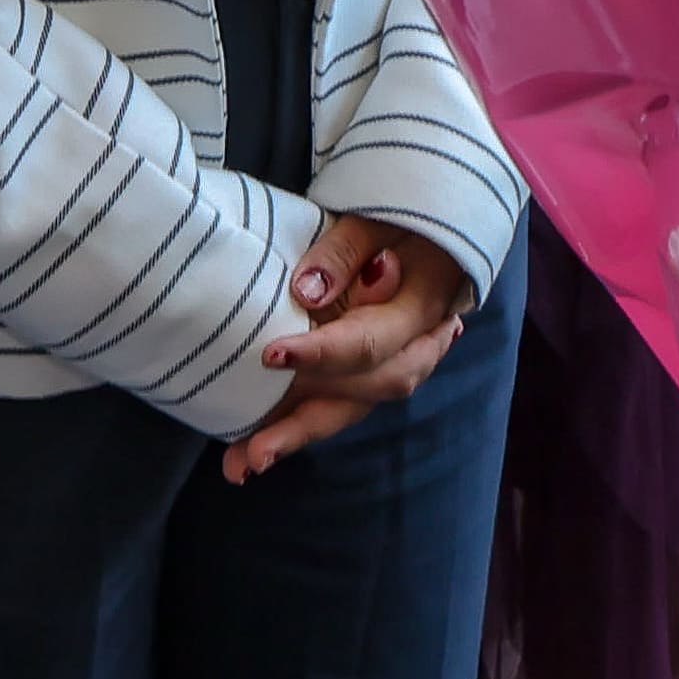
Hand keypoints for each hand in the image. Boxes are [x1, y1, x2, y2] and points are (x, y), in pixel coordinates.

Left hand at [219, 214, 470, 481]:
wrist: (436, 227)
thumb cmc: (402, 214)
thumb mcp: (378, 215)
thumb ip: (345, 251)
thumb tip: (306, 293)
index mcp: (421, 306)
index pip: (369, 342)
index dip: (321, 353)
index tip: (271, 355)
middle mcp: (411, 346)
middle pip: (360, 393)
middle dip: (304, 423)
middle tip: (253, 451)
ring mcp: (391, 362)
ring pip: (347, 408)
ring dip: (295, 436)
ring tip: (242, 464)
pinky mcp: (367, 368)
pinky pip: (337, 404)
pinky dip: (299, 425)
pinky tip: (256, 448)